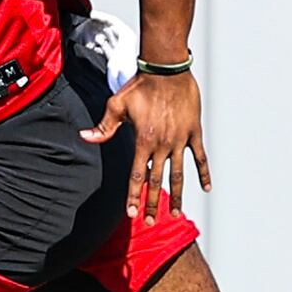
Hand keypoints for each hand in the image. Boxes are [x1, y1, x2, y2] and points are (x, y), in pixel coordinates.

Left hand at [85, 67, 210, 222]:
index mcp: (143, 141)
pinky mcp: (194, 132)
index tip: (132, 213)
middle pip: (157, 182)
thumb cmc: (140, 85)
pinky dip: (203, 173)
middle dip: (153, 204)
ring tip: (176, 214)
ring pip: (179, 174)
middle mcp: (163, 144)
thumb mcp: (117, 105)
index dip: (133, 196)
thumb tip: (84, 137)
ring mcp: (180, 139)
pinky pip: (200, 157)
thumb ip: (104, 127)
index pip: (137, 176)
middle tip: (151, 222)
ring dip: (177, 196)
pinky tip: (206, 188)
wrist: (167, 68)